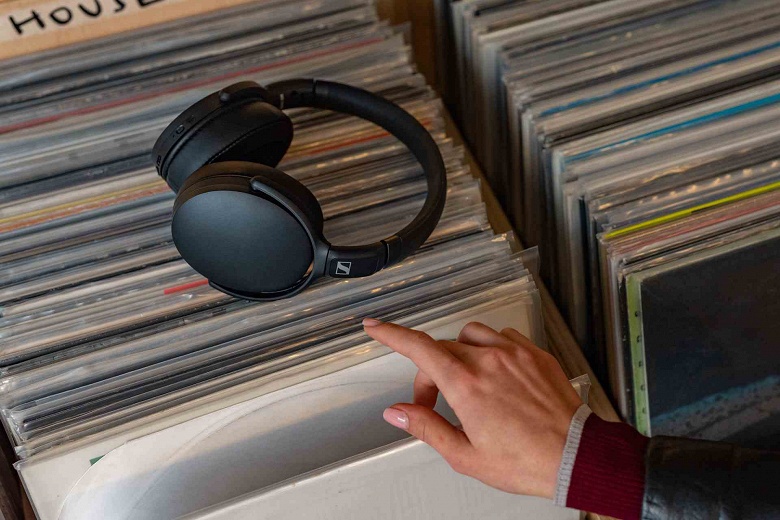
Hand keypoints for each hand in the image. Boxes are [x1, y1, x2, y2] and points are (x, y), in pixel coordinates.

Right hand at [362, 319, 581, 498]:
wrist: (576, 456)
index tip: (375, 327)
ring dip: (459, 354)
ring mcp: (514, 353)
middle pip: (442, 348)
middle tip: (435, 402)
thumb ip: (427, 427)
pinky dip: (490, 349)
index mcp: (467, 385)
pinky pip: (502, 337)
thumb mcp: (466, 455)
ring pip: (470, 335)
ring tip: (466, 383)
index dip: (391, 334)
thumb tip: (398, 413)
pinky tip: (495, 372)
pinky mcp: (534, 353)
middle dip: (429, 372)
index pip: (418, 348)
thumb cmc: (526, 460)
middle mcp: (488, 361)